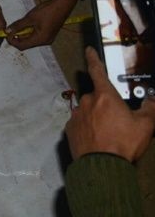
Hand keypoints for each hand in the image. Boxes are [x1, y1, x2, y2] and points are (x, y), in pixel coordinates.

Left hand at [6, 0, 79, 49]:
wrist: (63, 4)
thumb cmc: (48, 10)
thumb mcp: (30, 18)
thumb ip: (18, 25)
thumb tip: (8, 31)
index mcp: (40, 39)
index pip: (22, 46)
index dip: (12, 41)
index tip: (6, 34)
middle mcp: (45, 41)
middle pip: (26, 44)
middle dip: (17, 38)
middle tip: (11, 30)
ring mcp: (48, 38)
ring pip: (31, 41)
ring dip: (23, 35)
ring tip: (19, 25)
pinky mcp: (49, 34)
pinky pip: (36, 37)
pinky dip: (30, 32)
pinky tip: (27, 25)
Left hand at [65, 47, 154, 161]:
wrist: (101, 166)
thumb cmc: (123, 143)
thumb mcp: (145, 125)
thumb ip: (150, 108)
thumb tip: (151, 101)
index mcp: (104, 96)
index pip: (97, 71)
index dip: (93, 58)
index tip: (88, 50)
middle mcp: (87, 102)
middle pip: (97, 97)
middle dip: (106, 104)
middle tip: (117, 120)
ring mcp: (76, 115)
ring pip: (88, 110)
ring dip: (96, 117)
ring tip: (108, 133)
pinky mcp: (69, 129)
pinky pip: (80, 123)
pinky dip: (87, 128)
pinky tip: (97, 139)